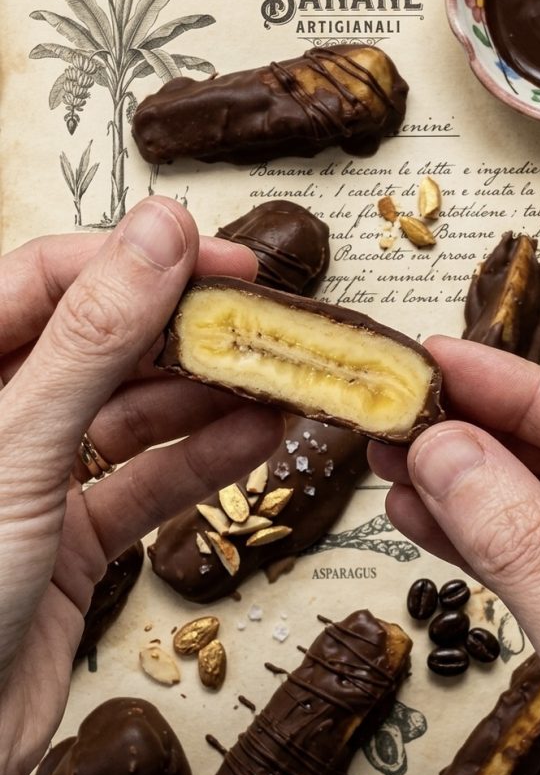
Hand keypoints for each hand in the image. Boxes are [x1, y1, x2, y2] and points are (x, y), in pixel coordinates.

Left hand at [0, 196, 282, 774]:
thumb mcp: (17, 446)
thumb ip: (91, 339)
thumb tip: (159, 235)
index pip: (50, 278)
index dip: (140, 260)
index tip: (221, 261)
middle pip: (104, 343)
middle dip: (187, 334)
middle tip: (265, 328)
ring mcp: (36, 478)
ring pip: (134, 415)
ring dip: (208, 399)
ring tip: (278, 382)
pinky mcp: (74, 540)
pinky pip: (147, 483)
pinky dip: (203, 463)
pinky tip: (256, 440)